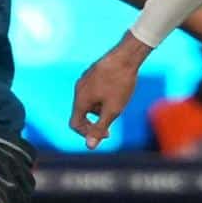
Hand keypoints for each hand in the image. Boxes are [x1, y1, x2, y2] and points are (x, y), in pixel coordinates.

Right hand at [69, 35, 150, 149]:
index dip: (87, 134)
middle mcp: (78, 89)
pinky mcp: (93, 72)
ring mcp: (85, 79)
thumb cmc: (120, 83)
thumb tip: (90, 146)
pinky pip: (93, 91)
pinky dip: (102, 98)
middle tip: (111, 127)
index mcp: (80, 99)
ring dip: (100, 109)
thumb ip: (99, 128)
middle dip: (95, 122)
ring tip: (118, 105)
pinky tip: (117, 93)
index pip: (75, 124)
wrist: (126, 56)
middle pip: (81, 113)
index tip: (105, 134)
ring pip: (88, 101)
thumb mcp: (112, 110)